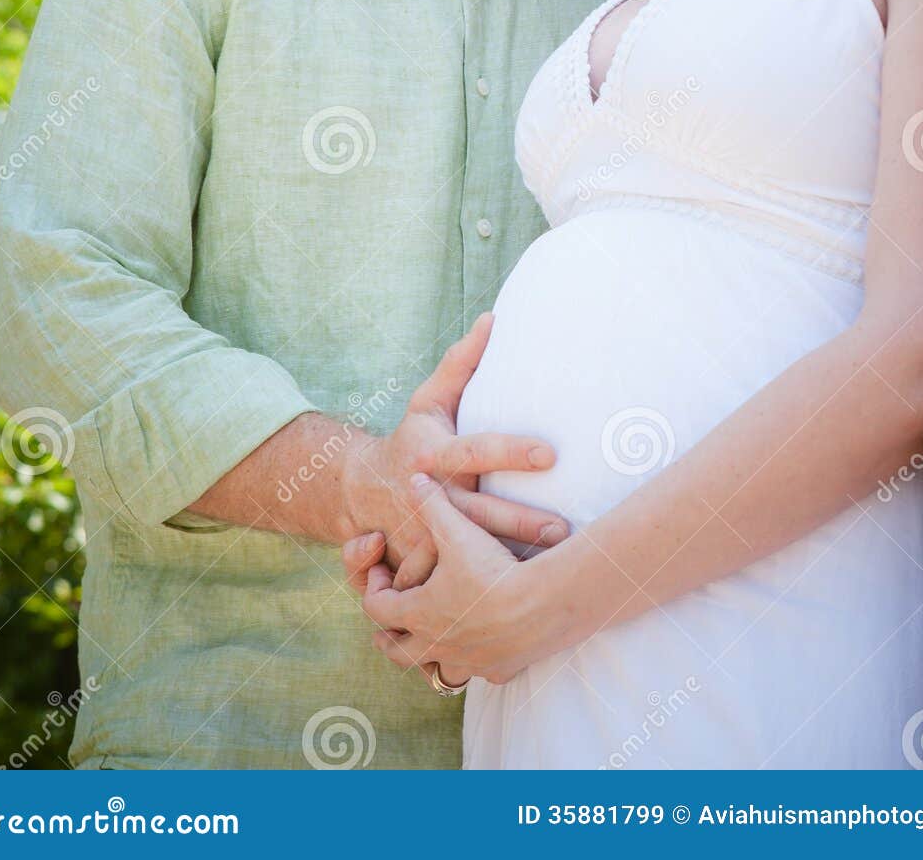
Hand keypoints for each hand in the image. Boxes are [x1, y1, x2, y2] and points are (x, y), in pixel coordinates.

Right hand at [338, 313, 567, 588]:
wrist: (358, 492)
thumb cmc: (410, 437)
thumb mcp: (429, 399)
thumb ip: (462, 363)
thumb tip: (495, 318)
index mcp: (434, 453)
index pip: (477, 449)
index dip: (511, 450)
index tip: (550, 452)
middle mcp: (428, 497)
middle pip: (479, 514)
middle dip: (521, 525)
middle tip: (565, 530)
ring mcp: (421, 537)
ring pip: (467, 558)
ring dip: (508, 569)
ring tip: (555, 577)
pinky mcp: (421, 569)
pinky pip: (455, 586)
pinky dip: (485, 596)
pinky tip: (524, 605)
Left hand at [342, 472, 561, 686]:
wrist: (545, 604)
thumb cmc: (493, 569)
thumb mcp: (457, 530)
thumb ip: (432, 504)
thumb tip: (414, 478)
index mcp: (419, 613)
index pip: (377, 608)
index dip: (375, 587)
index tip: (384, 573)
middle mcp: (438, 644)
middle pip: (398, 652)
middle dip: (390, 636)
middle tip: (393, 620)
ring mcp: (469, 662)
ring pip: (437, 671)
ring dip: (432, 655)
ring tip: (436, 637)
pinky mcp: (499, 669)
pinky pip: (481, 672)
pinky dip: (478, 660)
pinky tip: (487, 644)